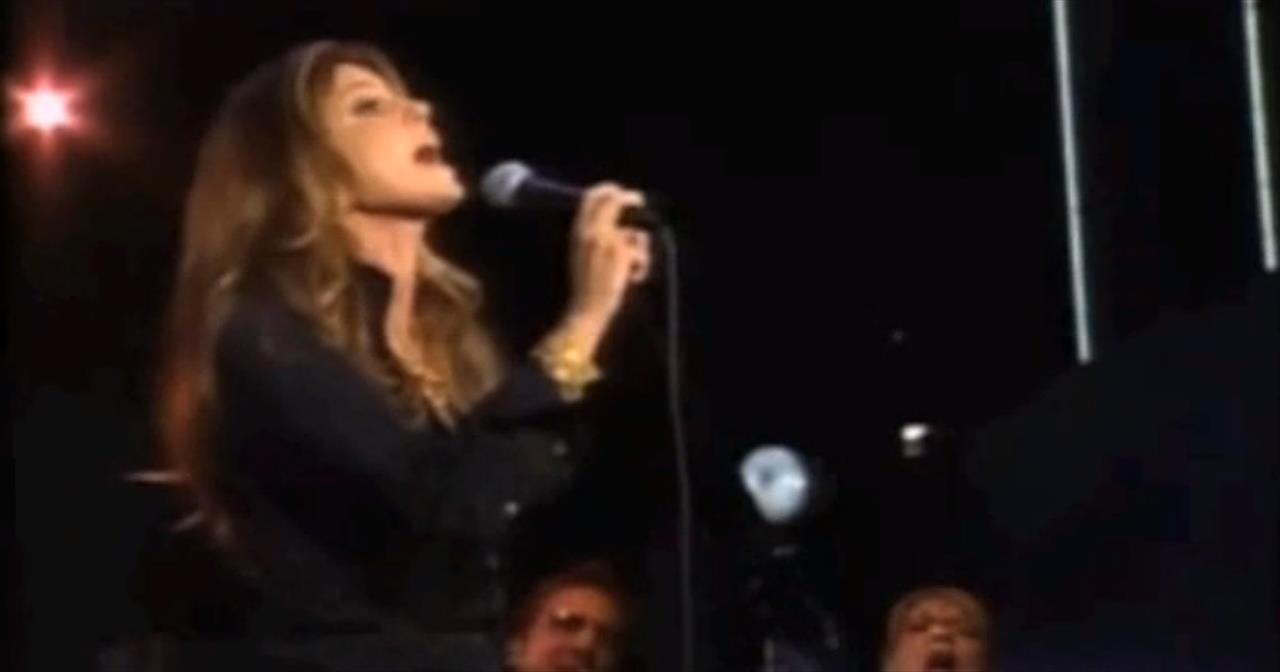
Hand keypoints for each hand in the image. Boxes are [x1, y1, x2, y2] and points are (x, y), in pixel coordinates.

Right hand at [563, 183, 651, 341]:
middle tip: (639, 200)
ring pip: (634, 232)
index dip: (606, 190)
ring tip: (635, 269)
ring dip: (640, 250)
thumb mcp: (585, 257)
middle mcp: (591, 232)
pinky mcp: (621, 252)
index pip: (589, 198)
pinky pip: (640, 250)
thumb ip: (600, 239)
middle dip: (630, 198)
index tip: (618, 191)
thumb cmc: (588, 289)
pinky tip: (634, 279)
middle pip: (613, 200)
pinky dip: (642, 265)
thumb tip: (625, 231)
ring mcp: (607, 240)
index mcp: (578, 233)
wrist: (586, 310)